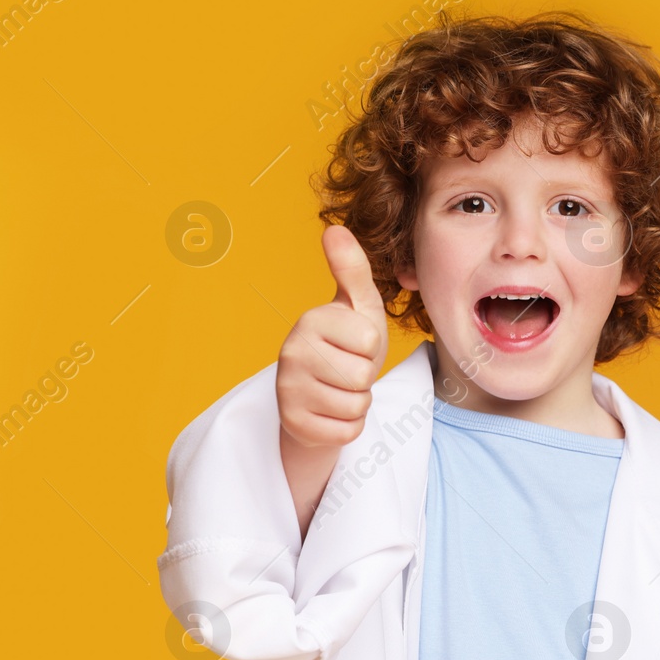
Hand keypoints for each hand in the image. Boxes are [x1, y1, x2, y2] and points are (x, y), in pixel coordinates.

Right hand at [276, 225, 389, 448]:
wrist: (321, 396)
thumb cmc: (347, 347)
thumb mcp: (358, 308)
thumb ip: (352, 270)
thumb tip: (335, 228)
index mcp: (311, 319)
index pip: (370, 342)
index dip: (371, 348)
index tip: (353, 345)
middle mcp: (291, 352)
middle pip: (362, 376)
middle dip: (365, 378)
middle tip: (346, 370)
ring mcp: (287, 389)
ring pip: (356, 405)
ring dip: (357, 402)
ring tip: (339, 389)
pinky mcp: (293, 423)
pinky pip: (346, 431)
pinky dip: (347, 426)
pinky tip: (330, 412)